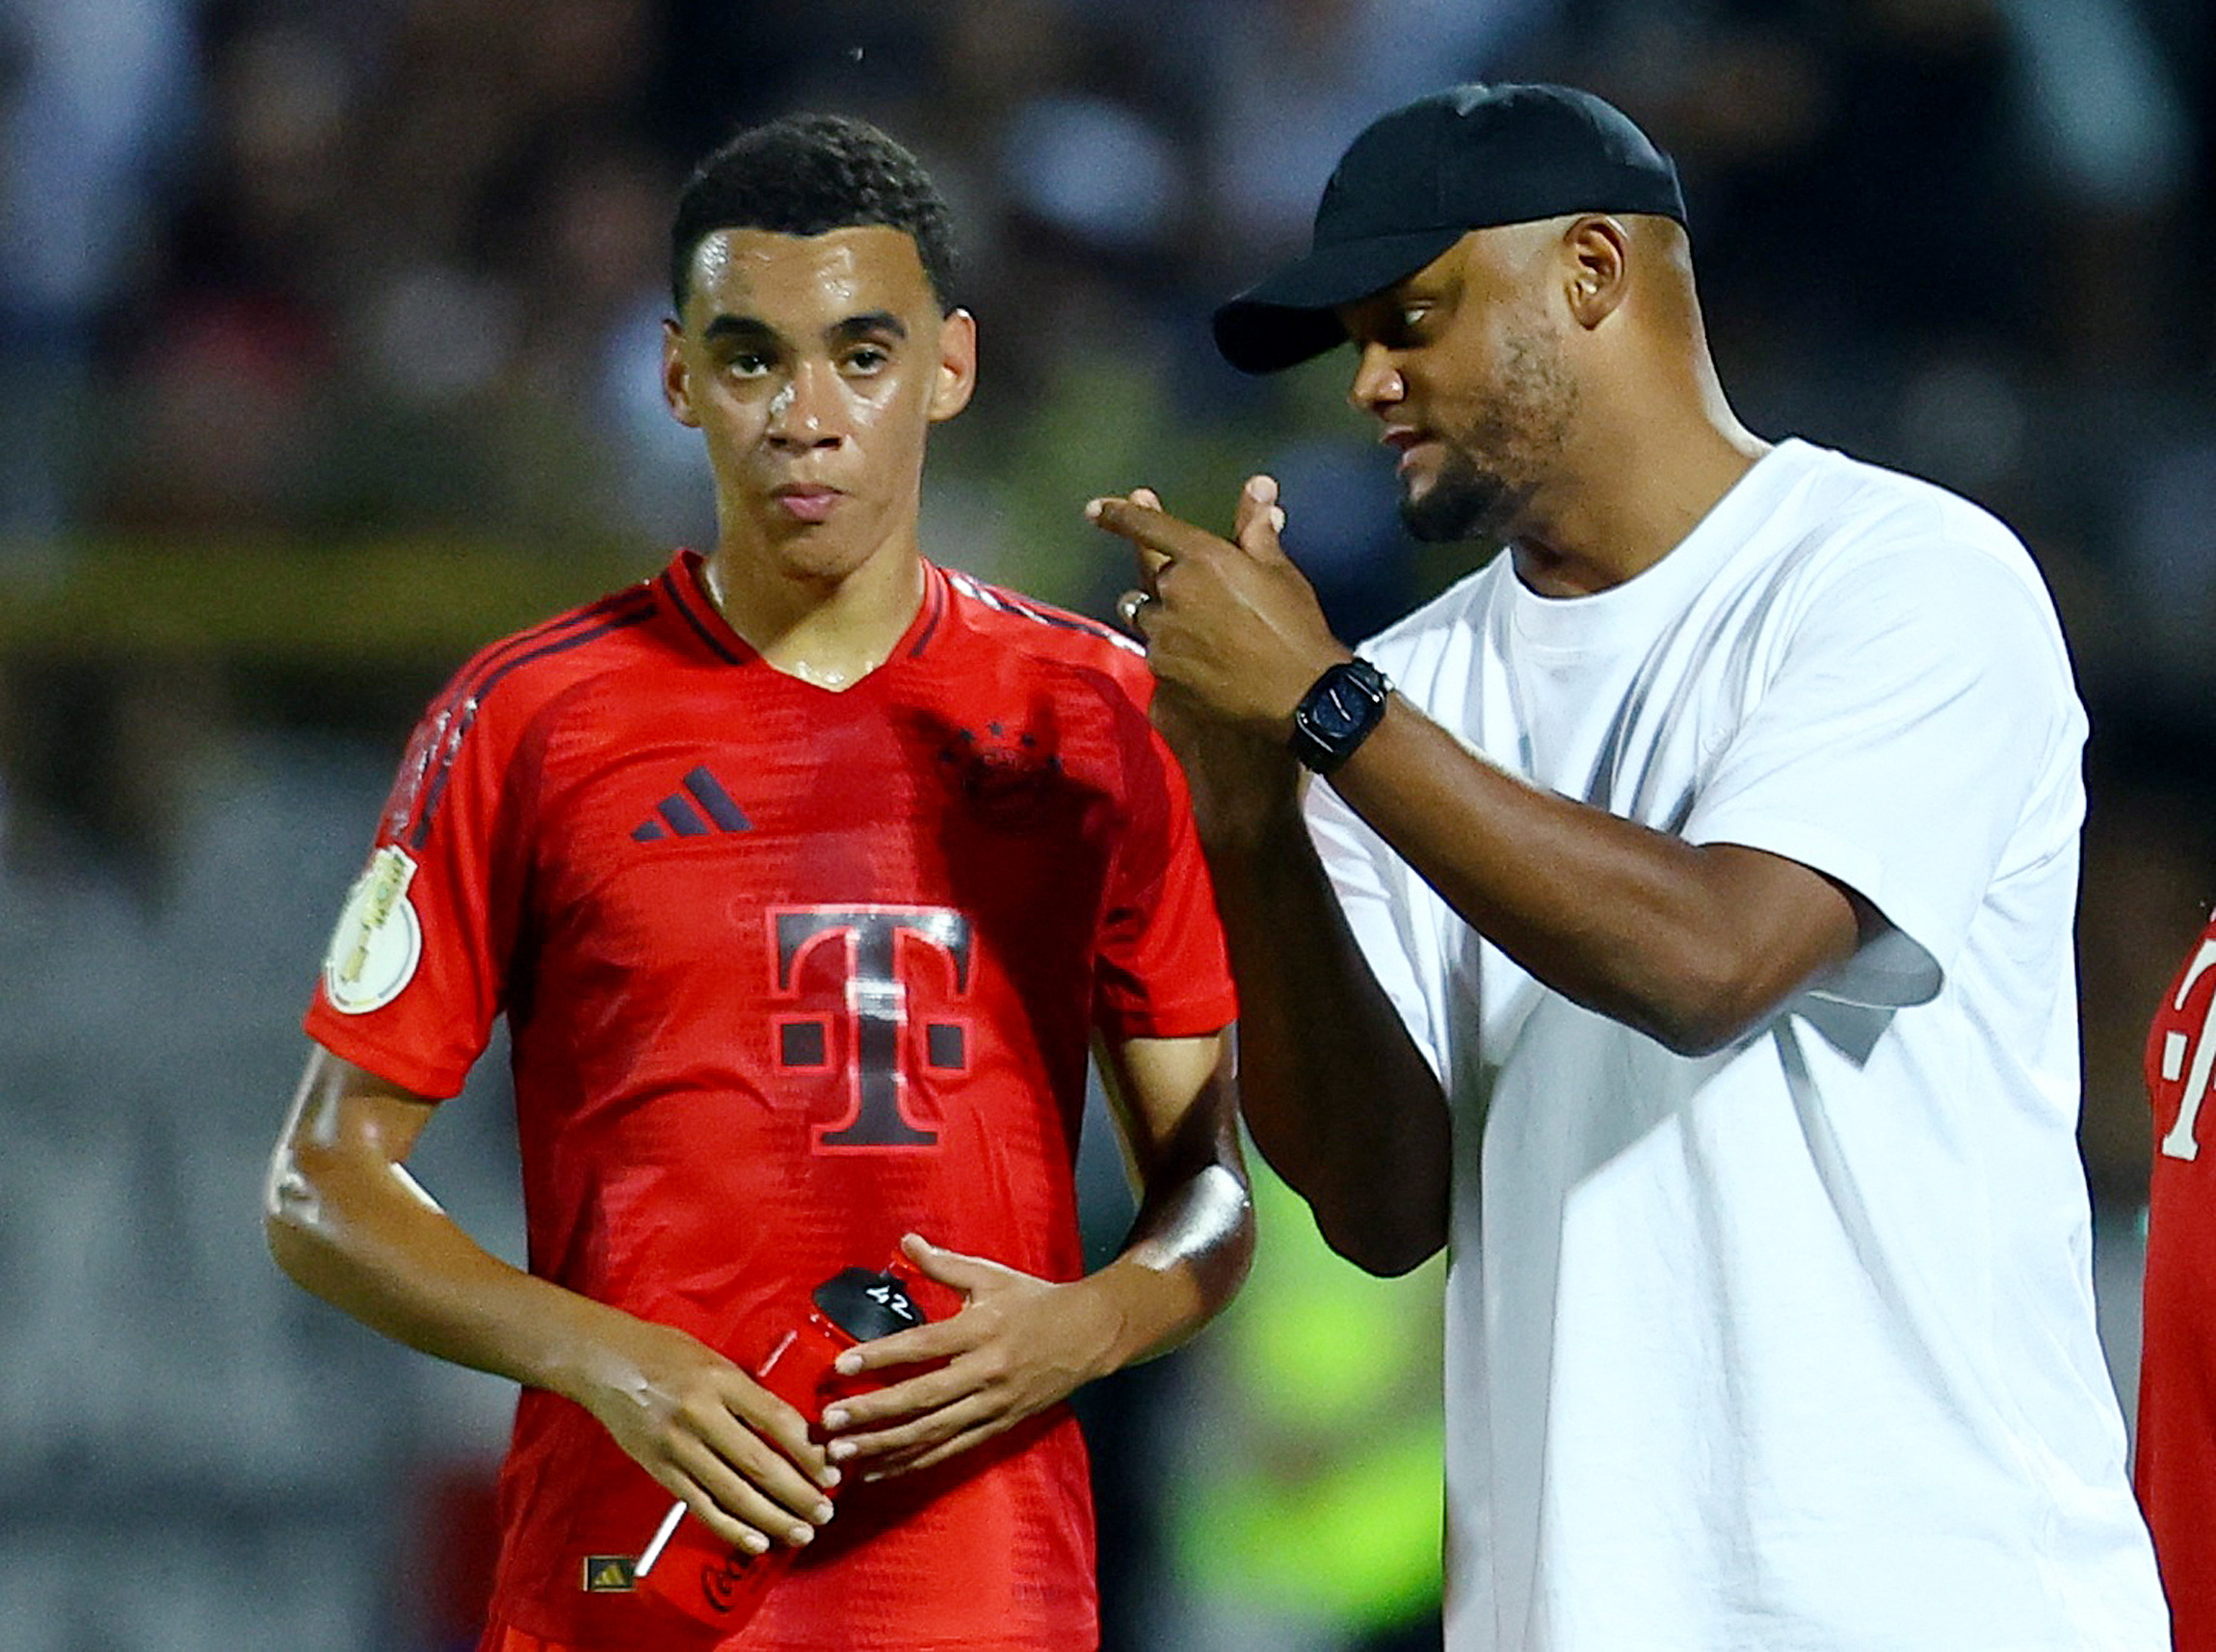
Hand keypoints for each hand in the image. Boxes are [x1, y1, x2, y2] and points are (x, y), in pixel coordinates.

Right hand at [573, 1314, 838, 1555]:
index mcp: (722, 1380)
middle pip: (760, 1464)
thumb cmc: (665, 1353)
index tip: (832, 1471)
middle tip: (825, 1512)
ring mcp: (678, 1446)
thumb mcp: (715, 1359)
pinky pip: (701, 1505)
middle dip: (798, 1493)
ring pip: (734, 1492)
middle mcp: (701, 1415)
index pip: (777, 1420)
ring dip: (772, 1518)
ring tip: (801, 1533)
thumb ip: (748, 1391)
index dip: (809, 1451)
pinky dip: (730, 1528)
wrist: (605, 1362)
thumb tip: (792, 1428)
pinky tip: (756, 1541)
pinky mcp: (659, 1470)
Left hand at [816, 1233, 1120, 1478]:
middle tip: (830, 1423)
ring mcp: (993, 1404)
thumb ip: (943, 1264)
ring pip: (932, 1433)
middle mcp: (985, 1371)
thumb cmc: (1035, 1301)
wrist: (1090, 1334)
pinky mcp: (999, 1426)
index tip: (841, 1366)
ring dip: (885, 1446)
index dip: (880, 1356)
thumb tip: (904, 1241)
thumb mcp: (991, 1276)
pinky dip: (914, 1463)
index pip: (922, 1346)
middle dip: (872, 1413)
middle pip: (921, 1398)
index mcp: (980, 1329)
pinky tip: (881, 1469)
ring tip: (843, 1454)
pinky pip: (951, 1450)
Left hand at [1089, 475, 1346, 730]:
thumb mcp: (1279, 573)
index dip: (1119, 515)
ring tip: (1197, 629)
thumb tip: (1259, 485)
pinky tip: (1201, 664)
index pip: (1149, 528)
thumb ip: (1256, 529)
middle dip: (1152, 571)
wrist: (1299, 699)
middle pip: (1146, 575)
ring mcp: (1163, 637)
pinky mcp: (1162, 674)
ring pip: (1147, 618)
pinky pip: (1156, 655)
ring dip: (1163, 617)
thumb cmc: (1295, 630)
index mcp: (1202, 558)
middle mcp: (1173, 592)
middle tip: (1173, 579)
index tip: (1094, 510)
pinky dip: (1172, 653)